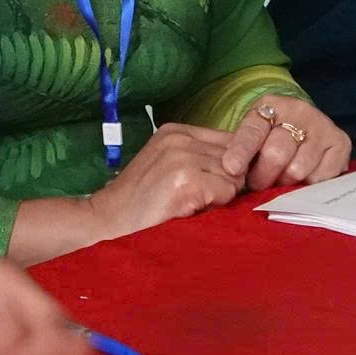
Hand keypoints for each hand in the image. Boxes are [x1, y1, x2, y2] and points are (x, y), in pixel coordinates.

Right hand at [83, 122, 241, 239]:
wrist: (108, 223)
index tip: (218, 186)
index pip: (230, 140)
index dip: (233, 166)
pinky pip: (226, 192)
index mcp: (175, 131)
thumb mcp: (168, 167)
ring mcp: (182, 157)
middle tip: (201, 200)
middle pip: (236, 158)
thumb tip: (247, 168)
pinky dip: (215, 207)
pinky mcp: (186, 180)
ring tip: (192, 205)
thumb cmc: (140, 203)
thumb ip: (201, 159)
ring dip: (221, 196)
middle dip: (228, 182)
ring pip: (234, 176)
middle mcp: (179, 138)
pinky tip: (189, 211)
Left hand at [216, 95, 351, 191]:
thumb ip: (242, 152)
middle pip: (276, 154)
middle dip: (262, 177)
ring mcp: (322, 125)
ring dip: (285, 183)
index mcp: (271, 106)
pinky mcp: (341, 142)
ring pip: (298, 170)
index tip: (232, 169)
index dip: (241, 151)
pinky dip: (308, 185)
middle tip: (258, 184)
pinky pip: (320, 178)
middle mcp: (299, 111)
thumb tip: (232, 176)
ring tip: (281, 179)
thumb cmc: (271, 136)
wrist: (305, 125)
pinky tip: (303, 177)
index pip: (253, 130)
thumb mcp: (253, 135)